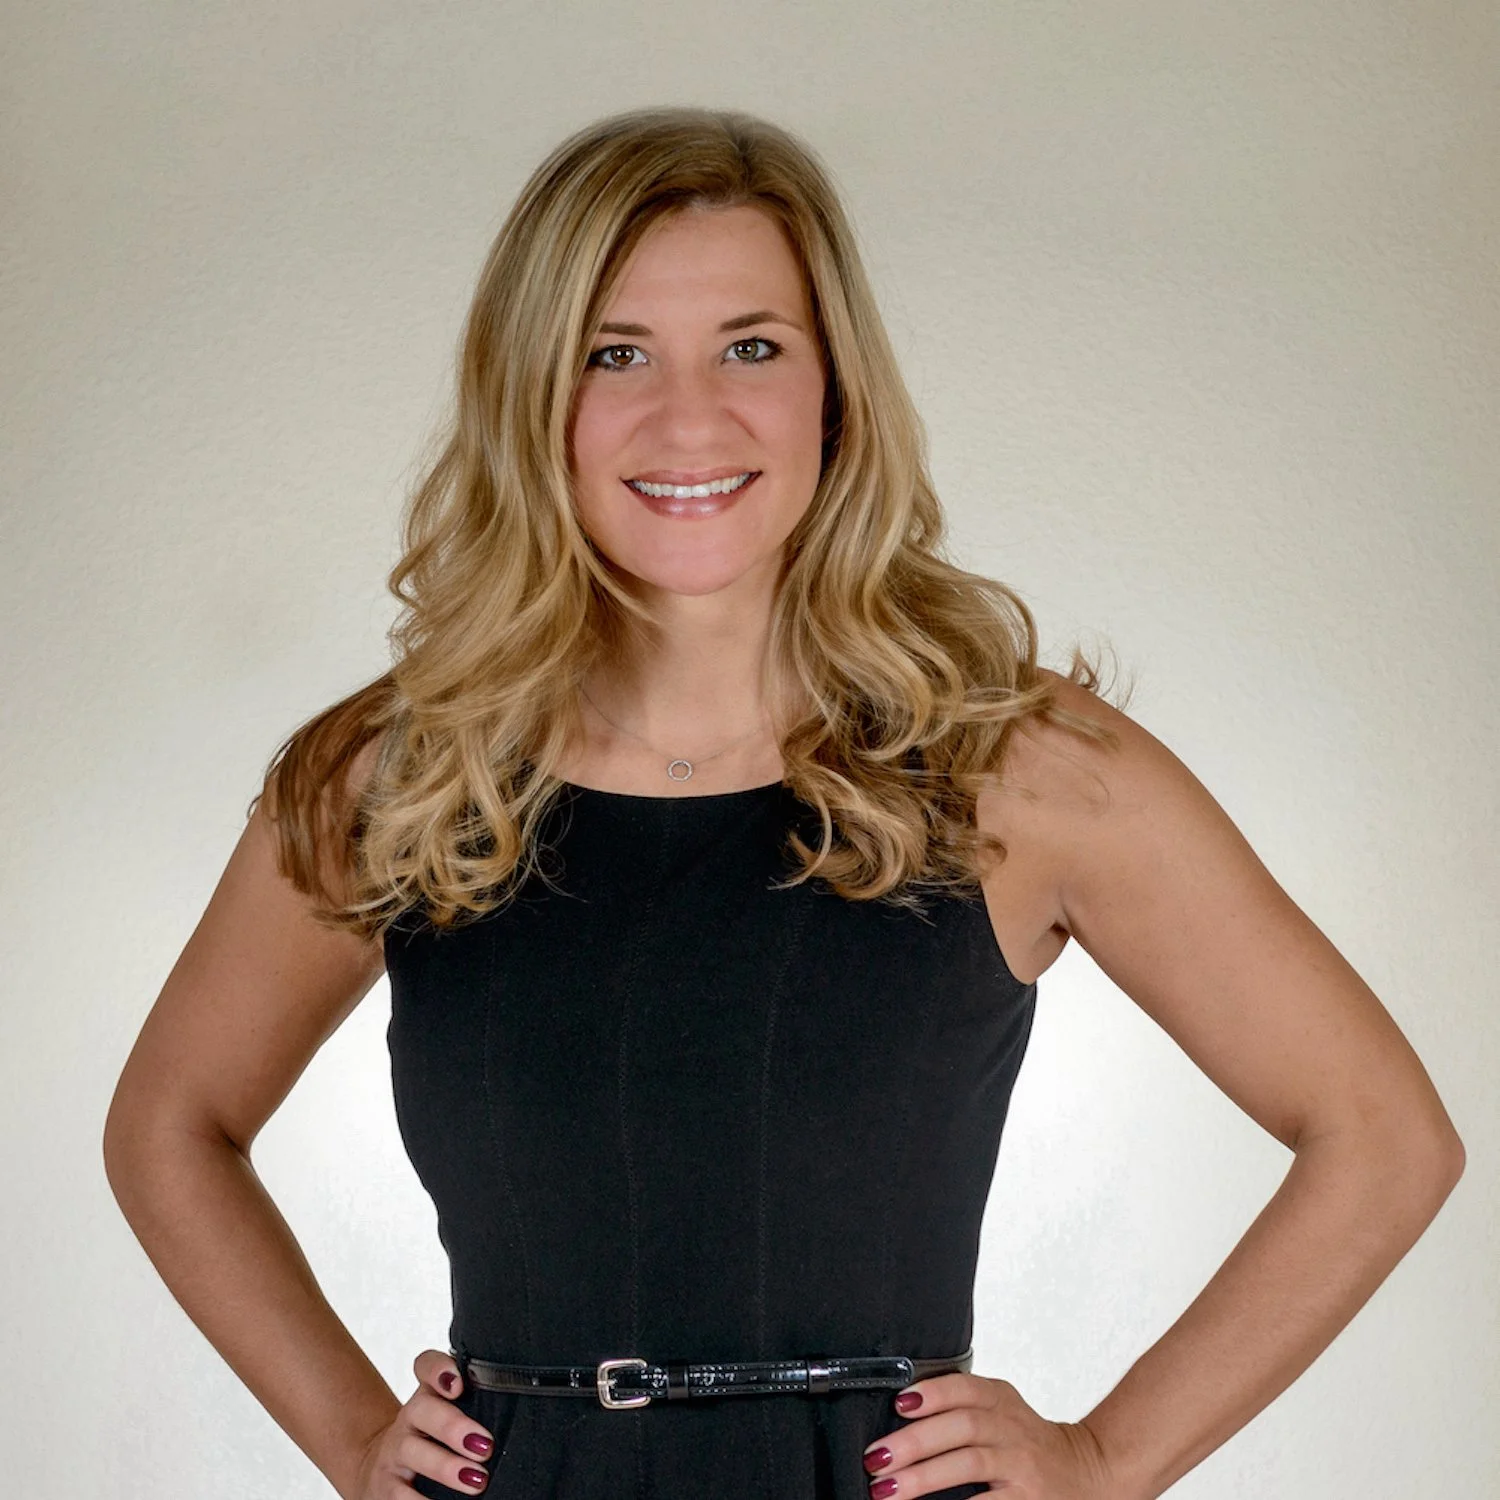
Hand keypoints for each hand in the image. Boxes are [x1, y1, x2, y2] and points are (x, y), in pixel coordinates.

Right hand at [349, 1349, 495, 1497]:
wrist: (384, 1472)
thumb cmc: (433, 1441)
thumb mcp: (451, 1419)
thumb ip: (480, 1409)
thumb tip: (525, 1423)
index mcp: (429, 1395)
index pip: (426, 1366)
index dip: (439, 1369)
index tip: (459, 1384)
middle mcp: (409, 1418)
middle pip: (423, 1410)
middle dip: (454, 1427)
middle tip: (485, 1446)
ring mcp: (394, 1452)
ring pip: (413, 1452)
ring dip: (446, 1467)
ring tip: (477, 1482)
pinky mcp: (385, 1486)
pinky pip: (399, 1495)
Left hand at [860, 1372, 1113, 1497]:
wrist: (1087, 1472)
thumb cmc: (1026, 1442)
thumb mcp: (1001, 1411)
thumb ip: (961, 1406)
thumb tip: (897, 1418)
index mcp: (1001, 1399)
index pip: (965, 1388)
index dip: (932, 1393)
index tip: (899, 1404)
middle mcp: (1013, 1427)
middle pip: (961, 1426)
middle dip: (914, 1442)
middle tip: (876, 1458)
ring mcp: (1022, 1465)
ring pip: (969, 1463)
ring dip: (923, 1478)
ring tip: (887, 1490)